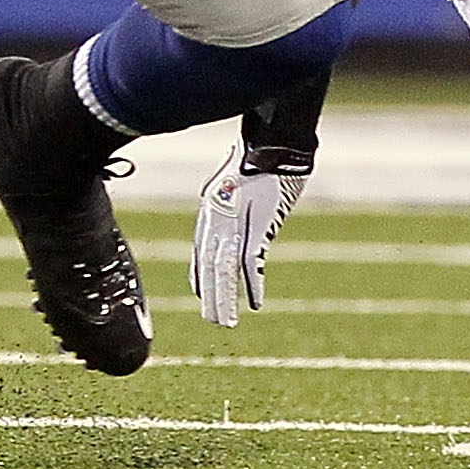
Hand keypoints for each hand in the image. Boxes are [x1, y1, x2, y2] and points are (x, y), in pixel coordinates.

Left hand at [192, 138, 307, 325]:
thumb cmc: (253, 159)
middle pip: (210, 266)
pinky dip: (253, 284)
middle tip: (213, 320)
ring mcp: (236, 225)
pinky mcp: (257, 227)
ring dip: (227, 299)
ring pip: (226, 270)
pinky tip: (256, 303)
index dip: (199, 274)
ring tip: (227, 322)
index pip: (201, 250)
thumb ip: (222, 197)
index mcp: (210, 211)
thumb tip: (214, 199)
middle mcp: (217, 221)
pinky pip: (251, 262)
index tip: (198, 293)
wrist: (271, 146)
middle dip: (211, 295)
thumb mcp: (229, 180)